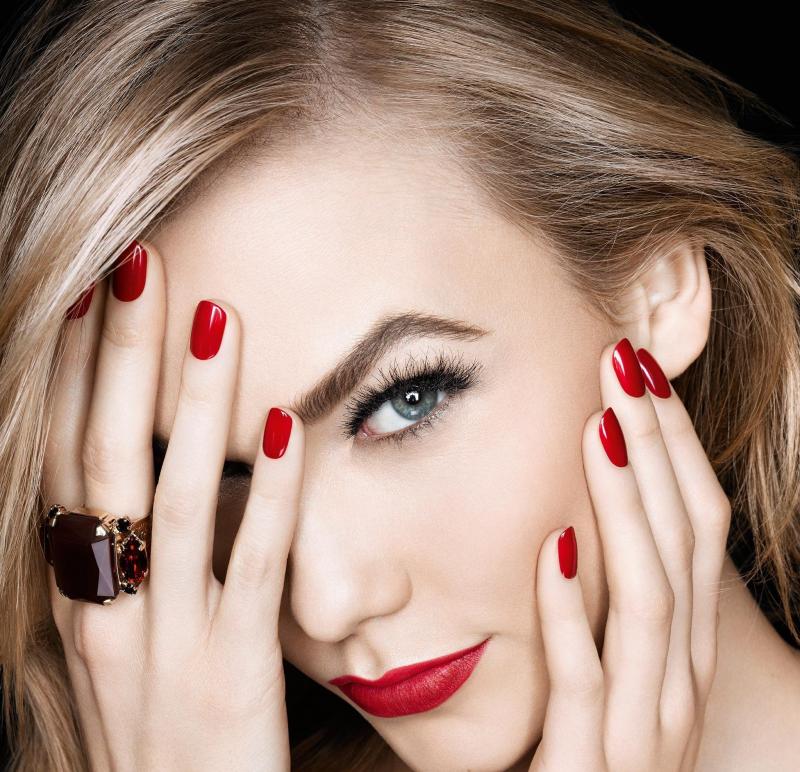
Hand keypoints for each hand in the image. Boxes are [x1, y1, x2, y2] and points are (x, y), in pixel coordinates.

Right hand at [42, 241, 301, 771]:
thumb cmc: (153, 724)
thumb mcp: (119, 638)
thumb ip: (125, 559)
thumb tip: (139, 477)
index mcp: (76, 591)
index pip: (68, 458)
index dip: (73, 373)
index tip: (92, 294)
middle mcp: (104, 607)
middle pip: (108, 456)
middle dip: (122, 357)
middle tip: (143, 265)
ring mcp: (163, 641)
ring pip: (175, 498)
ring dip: (195, 402)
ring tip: (217, 317)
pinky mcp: (230, 675)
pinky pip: (249, 570)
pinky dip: (267, 496)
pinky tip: (285, 426)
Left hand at [530, 338, 731, 770]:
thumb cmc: (589, 749)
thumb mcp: (618, 667)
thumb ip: (609, 602)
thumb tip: (583, 512)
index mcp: (684, 649)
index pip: (696, 529)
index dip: (675, 447)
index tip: (640, 377)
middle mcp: (679, 681)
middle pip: (681, 544)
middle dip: (655, 448)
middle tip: (622, 364)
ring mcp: (644, 729)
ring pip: (646, 599)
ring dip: (624, 505)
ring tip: (596, 425)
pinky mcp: (587, 769)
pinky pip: (584, 679)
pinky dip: (570, 610)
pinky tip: (552, 546)